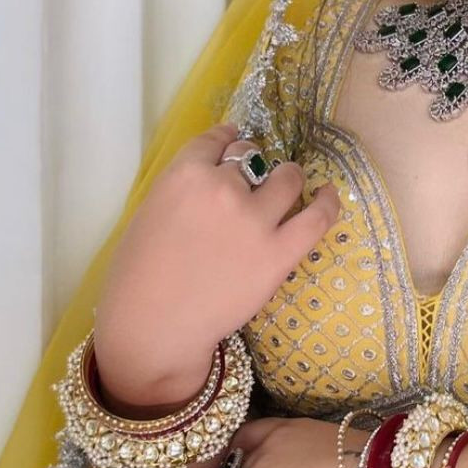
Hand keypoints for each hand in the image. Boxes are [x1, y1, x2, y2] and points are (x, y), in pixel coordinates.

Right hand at [94, 122, 340, 398]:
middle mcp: (224, 189)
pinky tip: (328, 193)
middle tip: (251, 183)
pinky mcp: (279, 254)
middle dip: (251, 169)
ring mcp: (256, 221)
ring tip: (287, 184)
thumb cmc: (138, 274)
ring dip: (288, 178)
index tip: (234, 145)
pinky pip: (318, 218)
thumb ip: (185, 187)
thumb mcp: (151, 210)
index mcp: (185, 175)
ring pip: (288, 179)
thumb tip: (217, 172)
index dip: (228, 142)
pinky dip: (328, 201)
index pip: (217, 141)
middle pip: (251, 161)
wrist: (153, 326)